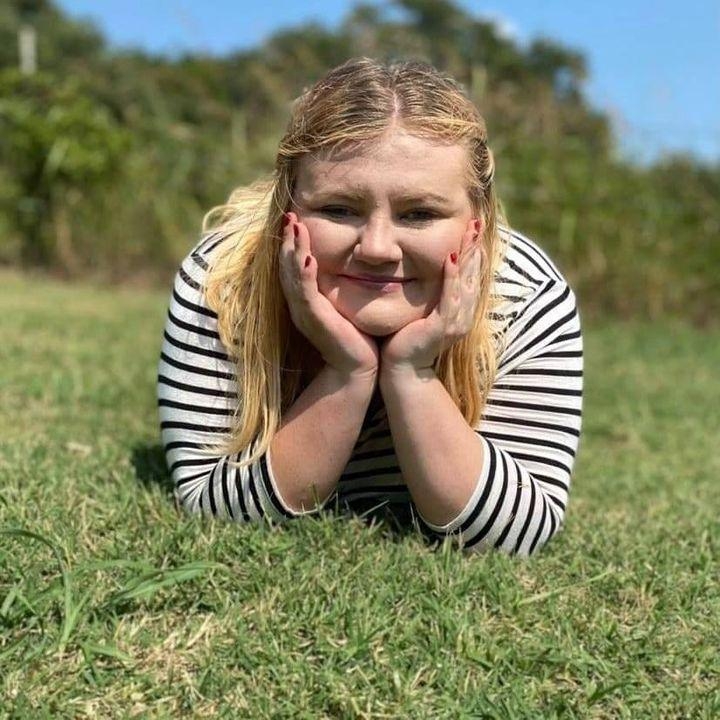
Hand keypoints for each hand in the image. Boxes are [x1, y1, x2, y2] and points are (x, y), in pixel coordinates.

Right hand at [279, 212, 379, 377]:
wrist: (356, 368)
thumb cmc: (355, 337)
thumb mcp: (343, 305)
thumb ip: (339, 286)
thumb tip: (352, 264)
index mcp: (305, 300)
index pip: (293, 266)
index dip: (291, 242)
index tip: (295, 219)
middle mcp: (299, 304)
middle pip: (286, 266)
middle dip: (287, 239)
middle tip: (289, 215)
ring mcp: (304, 312)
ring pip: (292, 275)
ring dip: (293, 249)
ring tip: (295, 226)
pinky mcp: (315, 319)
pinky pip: (306, 293)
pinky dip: (304, 274)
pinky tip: (307, 257)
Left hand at [380, 218, 482, 374]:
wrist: (401, 371)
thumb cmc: (405, 341)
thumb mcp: (421, 312)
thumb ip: (428, 295)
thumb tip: (421, 271)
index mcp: (459, 312)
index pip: (469, 277)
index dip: (472, 253)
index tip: (470, 230)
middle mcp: (462, 316)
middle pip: (473, 276)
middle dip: (474, 249)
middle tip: (475, 223)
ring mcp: (454, 322)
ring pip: (466, 284)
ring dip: (468, 257)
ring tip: (469, 234)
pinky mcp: (442, 327)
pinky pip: (450, 297)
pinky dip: (452, 277)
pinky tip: (451, 258)